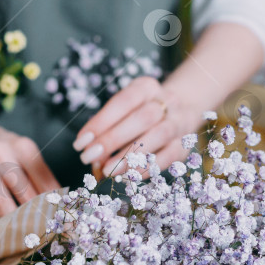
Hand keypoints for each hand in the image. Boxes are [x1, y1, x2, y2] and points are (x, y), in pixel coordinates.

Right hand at [0, 119, 59, 237]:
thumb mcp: (22, 149)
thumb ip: (39, 173)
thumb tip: (60, 201)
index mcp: (24, 148)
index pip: (45, 181)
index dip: (56, 204)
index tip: (65, 222)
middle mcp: (3, 155)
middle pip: (27, 194)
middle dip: (40, 219)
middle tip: (49, 237)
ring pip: (3, 204)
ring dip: (14, 227)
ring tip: (24, 243)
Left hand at [72, 77, 199, 178]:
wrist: (181, 110)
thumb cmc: (140, 112)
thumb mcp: (124, 109)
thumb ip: (107, 127)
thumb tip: (90, 152)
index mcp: (146, 87)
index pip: (123, 102)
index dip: (101, 122)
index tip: (81, 143)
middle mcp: (167, 102)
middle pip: (142, 118)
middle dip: (113, 139)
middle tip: (90, 156)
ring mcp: (179, 123)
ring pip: (158, 136)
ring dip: (130, 155)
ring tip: (108, 170)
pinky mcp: (184, 145)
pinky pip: (169, 156)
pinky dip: (147, 167)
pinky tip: (128, 176)